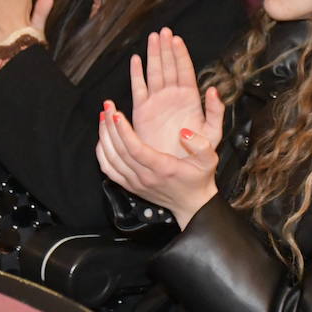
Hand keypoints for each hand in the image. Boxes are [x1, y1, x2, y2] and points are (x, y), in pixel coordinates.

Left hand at [96, 102, 219, 227]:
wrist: (192, 204)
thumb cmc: (199, 180)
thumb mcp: (209, 160)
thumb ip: (201, 145)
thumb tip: (184, 132)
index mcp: (163, 168)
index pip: (136, 149)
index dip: (124, 131)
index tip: (117, 114)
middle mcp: (145, 177)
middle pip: (119, 151)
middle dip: (110, 126)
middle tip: (107, 107)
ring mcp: (135, 183)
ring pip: (110, 159)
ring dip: (104, 136)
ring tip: (103, 117)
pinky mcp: (130, 186)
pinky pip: (109, 170)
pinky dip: (102, 153)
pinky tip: (102, 138)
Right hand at [130, 28, 223, 157]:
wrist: (178, 172)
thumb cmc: (197, 155)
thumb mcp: (213, 134)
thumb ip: (215, 112)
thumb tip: (212, 90)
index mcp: (190, 99)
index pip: (185, 71)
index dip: (181, 54)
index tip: (177, 39)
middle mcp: (173, 97)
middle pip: (169, 66)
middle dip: (166, 48)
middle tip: (163, 31)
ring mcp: (157, 102)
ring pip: (154, 73)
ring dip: (153, 55)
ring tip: (152, 38)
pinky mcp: (142, 111)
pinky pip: (138, 88)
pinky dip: (136, 74)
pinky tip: (136, 60)